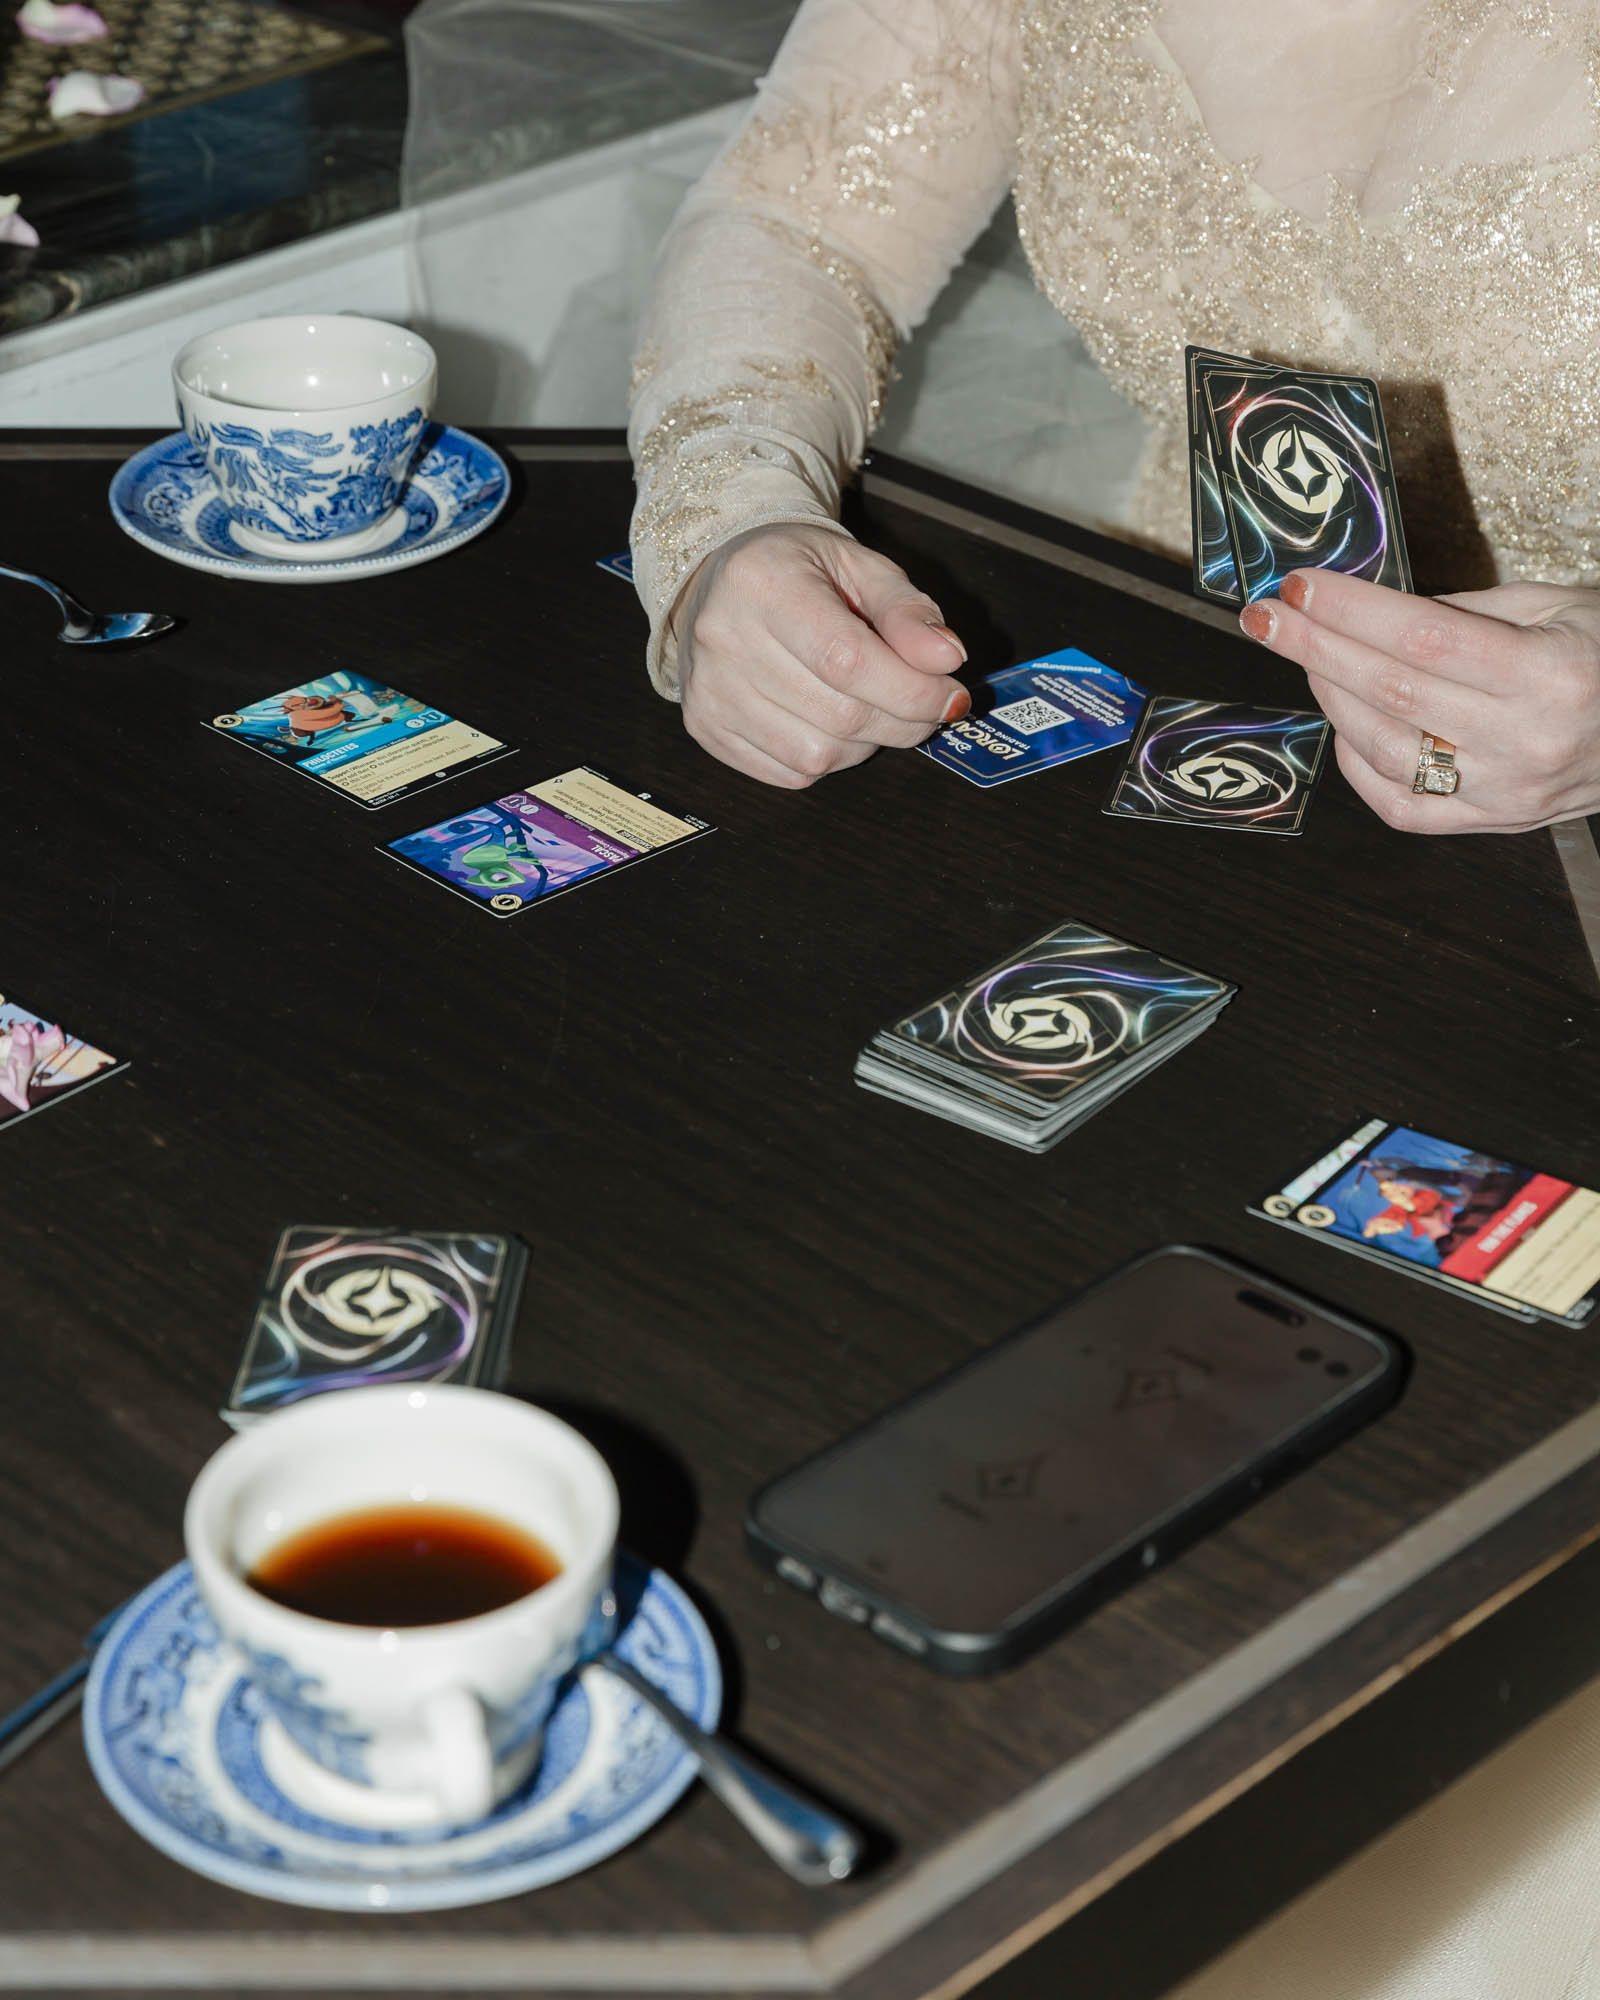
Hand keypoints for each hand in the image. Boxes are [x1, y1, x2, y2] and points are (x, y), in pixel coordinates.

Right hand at [671, 524, 968, 787]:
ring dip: (865, 744)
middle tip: (925, 705)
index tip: (951, 695)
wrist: (721, 581)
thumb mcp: (860, 566)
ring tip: (871, 708)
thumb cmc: (797, 570)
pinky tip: (830, 723)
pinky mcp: (705, 727)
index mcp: (763, 583)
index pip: (848, 660)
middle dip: (902, 720)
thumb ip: (908, 611)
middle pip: (839, 715)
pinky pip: (789, 773)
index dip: (912, 690)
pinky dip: (827, 759)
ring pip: (816, 755)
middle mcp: (724, 638)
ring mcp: (709, 690)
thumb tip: (948, 659)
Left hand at [1239, 570, 1599, 832]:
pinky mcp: (1491, 823)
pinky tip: (1345, 722)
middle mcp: (1524, 741)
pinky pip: (1400, 804)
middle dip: (1314, 647)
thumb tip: (1368, 608)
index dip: (1349, 611)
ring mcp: (1505, 792)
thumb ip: (1460, 612)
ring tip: (1308, 656)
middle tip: (1266, 617)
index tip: (1297, 588)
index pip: (1421, 639)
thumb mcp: (1555, 606)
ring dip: (1330, 696)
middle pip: (1389, 690)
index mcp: (1548, 675)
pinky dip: (1357, 762)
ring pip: (1384, 747)